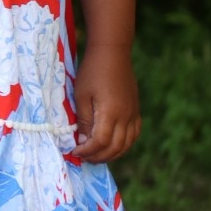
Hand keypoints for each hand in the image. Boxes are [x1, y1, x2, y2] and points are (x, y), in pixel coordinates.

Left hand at [74, 45, 139, 162]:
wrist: (112, 53)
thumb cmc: (92, 72)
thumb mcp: (81, 95)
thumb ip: (84, 120)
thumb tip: (84, 142)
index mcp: (111, 113)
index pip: (100, 142)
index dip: (87, 151)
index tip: (75, 150)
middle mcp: (125, 116)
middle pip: (115, 147)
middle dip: (98, 156)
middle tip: (83, 157)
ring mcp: (133, 114)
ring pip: (127, 144)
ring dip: (112, 154)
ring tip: (96, 155)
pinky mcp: (136, 110)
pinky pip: (134, 134)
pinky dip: (125, 145)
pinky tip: (113, 146)